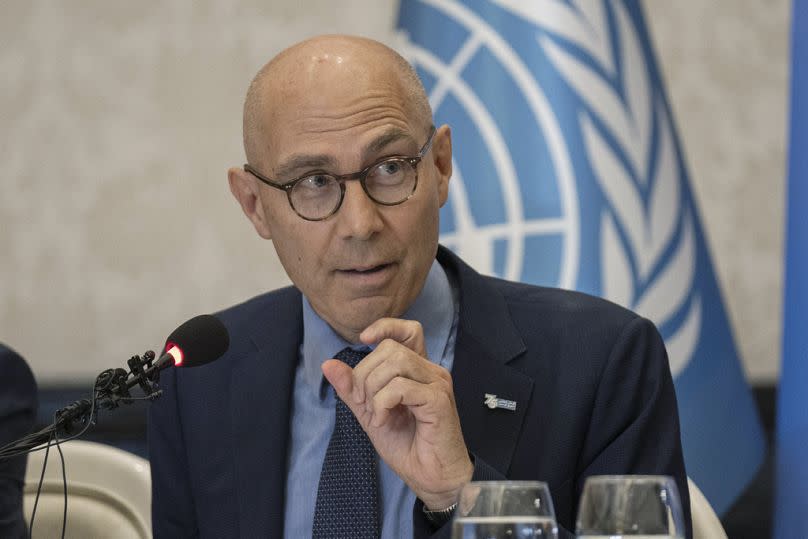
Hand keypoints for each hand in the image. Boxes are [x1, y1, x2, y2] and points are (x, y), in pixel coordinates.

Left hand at [321, 318, 472, 510]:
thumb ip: (352, 389)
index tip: (364, 340)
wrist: (431, 478)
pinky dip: (382, 404)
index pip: (409, 330)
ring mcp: (437, 383)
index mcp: (418, 370)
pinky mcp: (438, 400)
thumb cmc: (408, 446)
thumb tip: (328, 364)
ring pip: (394, 363)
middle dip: (364, 374)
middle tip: (363, 403)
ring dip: (373, 389)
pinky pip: (399, 387)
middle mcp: (431, 371)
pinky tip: (384, 422)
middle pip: (390, 348)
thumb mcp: (370, 414)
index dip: (385, 326)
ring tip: (374, 413)